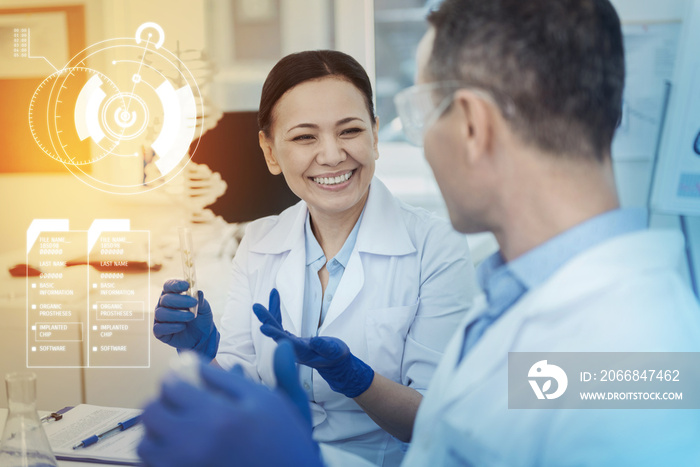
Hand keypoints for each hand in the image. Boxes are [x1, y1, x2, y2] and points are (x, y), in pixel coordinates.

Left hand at [138, 342, 321, 466]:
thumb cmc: (284, 442)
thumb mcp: (273, 401)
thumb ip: (242, 376)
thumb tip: (245, 347)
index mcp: (217, 416)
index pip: (172, 386)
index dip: (175, 378)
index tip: (185, 381)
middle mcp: (193, 443)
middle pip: (150, 413)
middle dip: (161, 403)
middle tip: (179, 404)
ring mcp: (184, 466)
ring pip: (144, 445)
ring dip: (156, 433)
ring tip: (179, 431)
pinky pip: (152, 466)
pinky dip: (159, 457)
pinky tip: (180, 452)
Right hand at [153, 279, 218, 360]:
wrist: (203, 337)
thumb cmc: (201, 319)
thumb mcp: (204, 309)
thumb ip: (201, 301)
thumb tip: (198, 293)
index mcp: (173, 295)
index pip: (168, 286)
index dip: (175, 284)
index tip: (186, 285)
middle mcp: (164, 305)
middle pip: (165, 299)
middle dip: (180, 300)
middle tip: (193, 303)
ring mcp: (160, 318)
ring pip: (161, 313)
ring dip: (177, 314)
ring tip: (191, 317)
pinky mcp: (159, 332)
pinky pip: (159, 328)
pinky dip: (171, 327)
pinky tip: (182, 326)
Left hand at [253, 289, 374, 397]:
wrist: (334, 363)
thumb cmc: (335, 357)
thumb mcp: (334, 352)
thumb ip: (325, 347)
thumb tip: (314, 341)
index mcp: (302, 353)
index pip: (285, 342)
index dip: (274, 334)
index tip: (263, 327)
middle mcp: (292, 349)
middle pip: (276, 333)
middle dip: (267, 319)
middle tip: (256, 306)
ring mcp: (290, 343)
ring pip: (277, 326)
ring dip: (272, 311)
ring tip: (272, 293)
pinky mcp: (291, 338)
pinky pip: (280, 324)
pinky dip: (277, 311)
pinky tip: (275, 299)